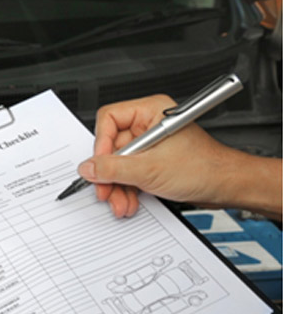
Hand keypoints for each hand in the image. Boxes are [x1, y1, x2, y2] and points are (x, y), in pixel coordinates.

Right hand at [77, 95, 280, 218]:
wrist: (225, 187)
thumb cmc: (203, 168)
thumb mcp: (150, 169)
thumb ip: (114, 168)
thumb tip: (88, 167)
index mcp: (151, 111)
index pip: (110, 119)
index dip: (101, 143)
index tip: (99, 165)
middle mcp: (149, 125)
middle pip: (111, 146)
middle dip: (109, 174)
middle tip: (105, 190)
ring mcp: (150, 145)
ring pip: (119, 164)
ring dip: (117, 187)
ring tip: (121, 202)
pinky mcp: (152, 161)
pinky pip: (129, 173)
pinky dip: (126, 189)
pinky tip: (129, 201)